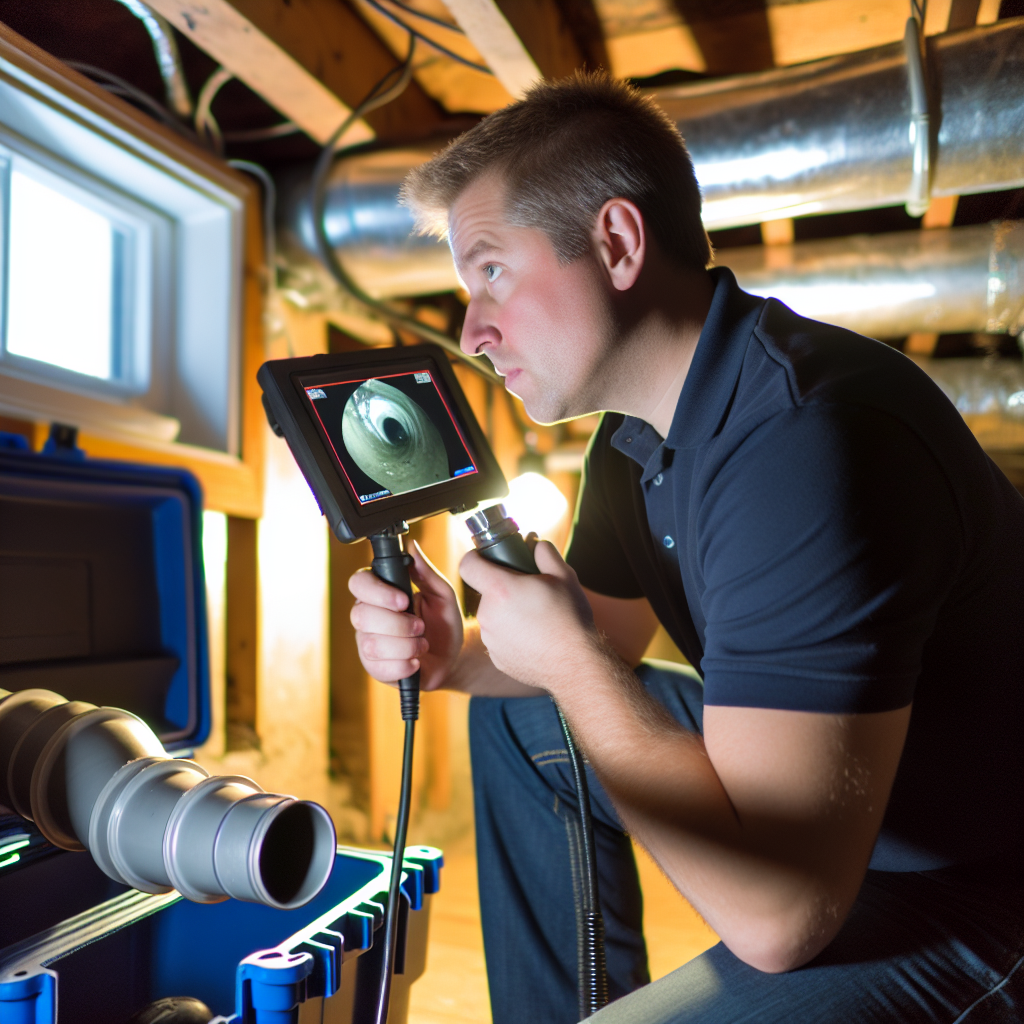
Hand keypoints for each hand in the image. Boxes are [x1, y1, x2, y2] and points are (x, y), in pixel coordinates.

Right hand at [349, 541, 463, 690]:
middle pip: (361, 615)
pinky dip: (404, 665)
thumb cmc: (444, 623)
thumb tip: (412, 546)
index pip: (358, 583)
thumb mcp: (442, 595)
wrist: (452, 658)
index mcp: (379, 592)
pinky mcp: (373, 667)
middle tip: (421, 626)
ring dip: (406, 645)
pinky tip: (416, 661)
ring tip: (422, 644)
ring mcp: (367, 642)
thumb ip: (425, 572)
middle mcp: (367, 615)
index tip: (404, 600)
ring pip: (372, 643)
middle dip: (398, 624)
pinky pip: (379, 667)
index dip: (378, 592)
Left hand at [459, 541, 596, 693]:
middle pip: (486, 592)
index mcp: (500, 589)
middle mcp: (488, 614)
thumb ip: (545, 553)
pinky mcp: (497, 658)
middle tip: (529, 594)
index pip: (468, 565)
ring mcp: (490, 639)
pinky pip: (499, 639)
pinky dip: (512, 636)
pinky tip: (534, 638)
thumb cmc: (569, 619)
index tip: (486, 559)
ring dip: (507, 614)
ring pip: (493, 617)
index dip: (475, 558)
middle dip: (503, 589)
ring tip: (536, 619)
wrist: (575, 664)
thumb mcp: (564, 576)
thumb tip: (536, 544)